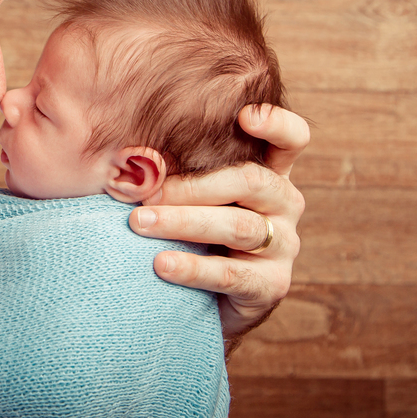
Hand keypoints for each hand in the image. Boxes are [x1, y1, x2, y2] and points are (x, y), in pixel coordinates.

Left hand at [130, 104, 307, 345]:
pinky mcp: (271, 286)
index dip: (277, 124)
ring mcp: (283, 246)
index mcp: (270, 173)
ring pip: (237, 227)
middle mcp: (284, 204)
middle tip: (144, 192)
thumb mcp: (191, 195)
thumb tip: (125, 152)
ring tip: (139, 223)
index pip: (291, 140)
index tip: (245, 116)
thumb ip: (179, 168)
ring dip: (182, 222)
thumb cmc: (193, 231)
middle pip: (250, 182)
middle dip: (192, 185)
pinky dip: (193, 267)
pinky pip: (231, 273)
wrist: (205, 301)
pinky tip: (161, 264)